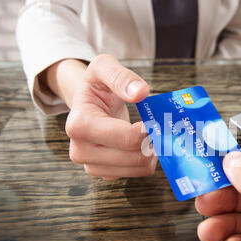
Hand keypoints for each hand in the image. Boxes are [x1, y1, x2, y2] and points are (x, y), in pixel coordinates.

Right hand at [64, 54, 156, 179]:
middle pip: (135, 156)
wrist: (87, 103)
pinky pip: (136, 174)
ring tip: (152, 134)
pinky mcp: (104, 173)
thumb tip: (140, 92)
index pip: (126, 138)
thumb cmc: (96, 86)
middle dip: (153, 142)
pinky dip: (146, 160)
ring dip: (152, 153)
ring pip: (138, 168)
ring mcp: (92, 165)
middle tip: (161, 128)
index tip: (156, 121)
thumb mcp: (103, 67)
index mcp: (79, 124)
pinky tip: (144, 145)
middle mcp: (80, 150)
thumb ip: (121, 76)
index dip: (148, 131)